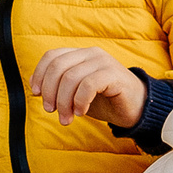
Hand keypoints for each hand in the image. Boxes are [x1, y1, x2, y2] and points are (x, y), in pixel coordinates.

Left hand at [30, 47, 147, 127]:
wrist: (136, 109)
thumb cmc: (105, 101)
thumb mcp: (76, 94)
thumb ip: (59, 89)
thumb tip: (36, 91)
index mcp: (80, 55)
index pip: (52, 56)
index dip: (39, 74)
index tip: (35, 94)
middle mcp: (91, 54)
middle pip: (58, 67)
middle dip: (50, 92)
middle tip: (51, 111)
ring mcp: (103, 62)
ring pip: (71, 77)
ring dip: (64, 102)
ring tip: (67, 118)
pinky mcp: (114, 74)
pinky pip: (88, 85)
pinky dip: (80, 101)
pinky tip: (81, 112)